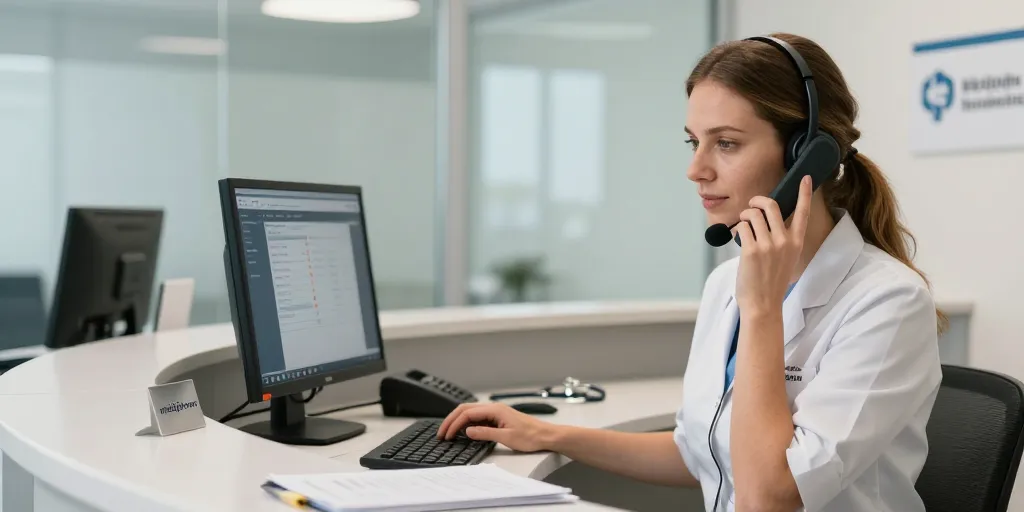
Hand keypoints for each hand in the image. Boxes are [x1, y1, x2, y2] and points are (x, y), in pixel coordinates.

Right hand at [436, 403, 556, 452]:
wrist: (546, 436)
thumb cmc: (531, 436)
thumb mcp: (506, 438)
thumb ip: (485, 433)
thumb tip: (467, 431)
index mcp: (495, 410)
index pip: (467, 413)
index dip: (454, 424)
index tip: (446, 435)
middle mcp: (494, 408)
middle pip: (465, 409)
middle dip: (451, 420)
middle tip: (441, 433)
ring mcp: (496, 412)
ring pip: (470, 412)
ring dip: (458, 421)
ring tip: (448, 432)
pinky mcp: (498, 418)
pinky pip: (478, 417)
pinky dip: (467, 422)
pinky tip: (463, 431)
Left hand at [734, 175, 811, 314]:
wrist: (763, 304)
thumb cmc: (771, 282)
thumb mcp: (786, 259)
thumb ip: (781, 240)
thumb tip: (766, 221)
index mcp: (796, 242)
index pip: (803, 212)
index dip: (803, 193)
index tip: (804, 178)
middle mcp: (785, 241)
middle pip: (771, 205)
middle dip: (757, 201)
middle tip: (751, 206)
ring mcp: (769, 245)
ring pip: (753, 214)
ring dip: (744, 216)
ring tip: (743, 226)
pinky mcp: (752, 250)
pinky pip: (742, 226)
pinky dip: (738, 229)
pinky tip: (738, 239)